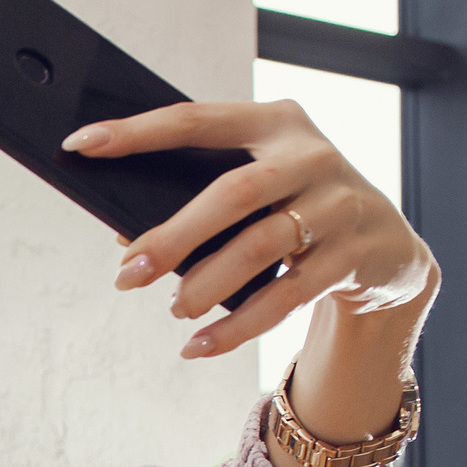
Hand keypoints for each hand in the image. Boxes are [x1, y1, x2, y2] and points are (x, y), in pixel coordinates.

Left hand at [68, 100, 433, 360]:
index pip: (197, 120)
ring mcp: (339, 203)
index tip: (79, 144)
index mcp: (275, 122)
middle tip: (126, 274)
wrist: (387, 250)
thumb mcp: (256, 189)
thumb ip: (200, 199)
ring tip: (173, 310)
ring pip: (262, 246)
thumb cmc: (295, 209)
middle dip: (174, 237)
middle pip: (234, 192)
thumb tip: (124, 237)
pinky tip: (199, 345)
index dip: (137, 132)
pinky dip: (237, 327)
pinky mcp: (355, 254)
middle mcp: (312, 154)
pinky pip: (287, 297)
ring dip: (206, 284)